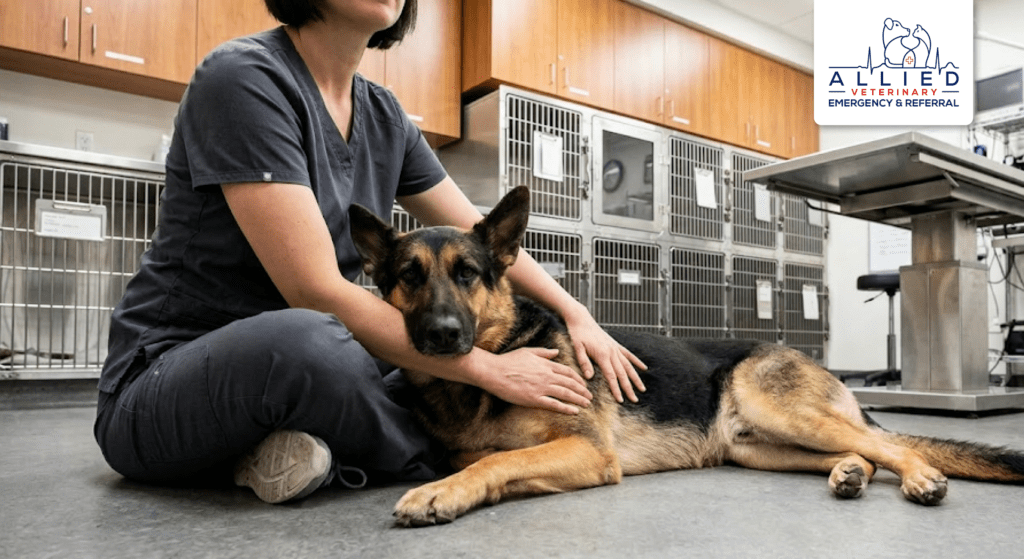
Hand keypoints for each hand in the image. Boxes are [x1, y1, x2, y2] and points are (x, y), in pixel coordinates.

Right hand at [473, 347, 591, 414]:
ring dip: (578, 399)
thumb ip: (544, 352)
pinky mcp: (534, 399)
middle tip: (589, 396)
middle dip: (582, 390)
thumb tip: (556, 352)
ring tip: (586, 404)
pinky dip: (566, 408)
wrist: (494, 371)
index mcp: (546, 364)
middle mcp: (547, 376)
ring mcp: (541, 387)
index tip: (583, 384)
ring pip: (566, 394)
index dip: (578, 378)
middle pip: (570, 383)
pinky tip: (574, 412)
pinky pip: (554, 404)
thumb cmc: (508, 361)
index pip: (567, 372)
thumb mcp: (528, 351)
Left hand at [564, 310, 646, 402]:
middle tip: (635, 400)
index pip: (611, 376)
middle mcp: (612, 352)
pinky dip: (636, 362)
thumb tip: (589, 377)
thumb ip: (584, 362)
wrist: (581, 319)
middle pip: (622, 373)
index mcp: (602, 355)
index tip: (621, 400)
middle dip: (629, 388)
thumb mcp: (577, 348)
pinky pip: (628, 354)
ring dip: (635, 378)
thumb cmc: (577, 334)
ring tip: (642, 389)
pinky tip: (643, 368)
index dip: (616, 389)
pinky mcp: (615, 344)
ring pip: (628, 366)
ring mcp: (615, 348)